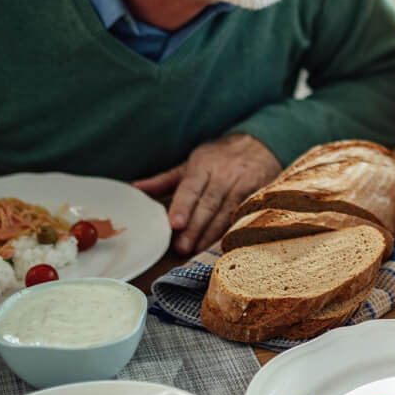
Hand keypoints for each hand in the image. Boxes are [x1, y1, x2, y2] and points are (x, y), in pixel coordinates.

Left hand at [134, 132, 281, 253]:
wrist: (259, 144)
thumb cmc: (218, 157)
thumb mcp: (191, 163)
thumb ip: (165, 180)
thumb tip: (136, 188)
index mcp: (203, 166)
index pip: (191, 188)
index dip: (183, 206)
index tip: (175, 223)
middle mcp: (223, 175)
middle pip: (208, 204)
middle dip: (195, 227)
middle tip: (182, 247)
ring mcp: (242, 185)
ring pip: (226, 212)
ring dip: (211, 234)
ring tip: (197, 250)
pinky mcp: (257, 195)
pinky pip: (243, 215)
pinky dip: (232, 230)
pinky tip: (222, 244)